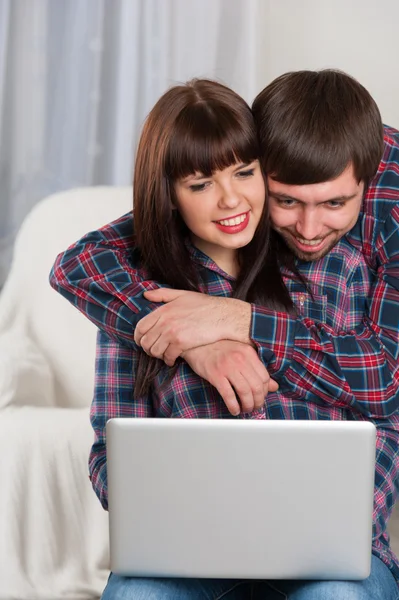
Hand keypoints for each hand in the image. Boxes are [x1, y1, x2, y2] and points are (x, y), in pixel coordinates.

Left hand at [135, 288, 251, 365]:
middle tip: (154, 350)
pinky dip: (168, 360)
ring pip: (154, 351)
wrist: (223, 316)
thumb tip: (146, 295)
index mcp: (163, 310)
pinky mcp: (182, 343)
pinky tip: (172, 359)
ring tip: (163, 354)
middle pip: (145, 341)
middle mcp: (165, 322)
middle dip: (148, 348)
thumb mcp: (182, 295)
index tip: (143, 341)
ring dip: (158, 355)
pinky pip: (167, 356)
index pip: (140, 327)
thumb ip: (162, 294)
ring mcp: (173, 333)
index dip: (138, 337)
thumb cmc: (205, 305)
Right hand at [182, 340, 277, 415]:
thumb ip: (257, 368)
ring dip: (247, 405)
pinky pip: (228, 394)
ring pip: (244, 392)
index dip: (265, 392)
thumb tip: (273, 386)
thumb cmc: (219, 349)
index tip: (260, 397)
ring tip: (245, 409)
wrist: (196, 344)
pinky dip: (233, 405)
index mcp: (248, 353)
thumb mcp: (241, 354)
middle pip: (257, 386)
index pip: (264, 377)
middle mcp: (240, 359)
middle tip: (254, 407)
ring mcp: (227, 366)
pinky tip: (234, 410)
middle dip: (258, 401)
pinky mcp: (215, 375)